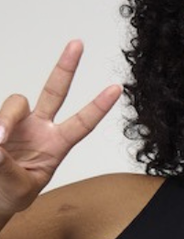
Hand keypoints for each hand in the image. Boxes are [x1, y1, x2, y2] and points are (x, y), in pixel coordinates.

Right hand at [0, 41, 120, 216]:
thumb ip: (8, 167)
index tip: (117, 88)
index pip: (82, 123)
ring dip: (4, 120)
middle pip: (54, 91)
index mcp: (56, 145)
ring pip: (14, 103)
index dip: (98, 106)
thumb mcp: (19, 187)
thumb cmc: (10, 194)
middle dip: (66, 68)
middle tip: (78, 44)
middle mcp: (38, 127)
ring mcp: (15, 122)